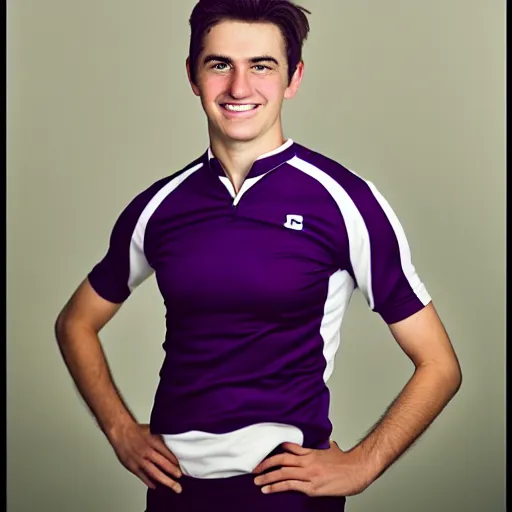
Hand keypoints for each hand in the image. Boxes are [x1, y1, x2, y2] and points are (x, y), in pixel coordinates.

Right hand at [107, 422, 182, 492]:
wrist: (121, 432)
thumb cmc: (137, 430)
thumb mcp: (153, 430)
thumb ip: (162, 438)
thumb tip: (173, 443)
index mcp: (153, 441)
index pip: (167, 453)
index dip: (175, 461)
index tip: (181, 467)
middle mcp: (147, 451)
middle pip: (163, 464)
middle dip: (173, 472)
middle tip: (180, 480)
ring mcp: (139, 460)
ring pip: (154, 472)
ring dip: (164, 480)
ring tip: (172, 486)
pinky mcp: (132, 466)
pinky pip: (142, 476)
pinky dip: (149, 481)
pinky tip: (155, 486)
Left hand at [252, 440, 371, 496]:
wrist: (357, 470)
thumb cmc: (346, 461)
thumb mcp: (331, 448)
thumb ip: (322, 445)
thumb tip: (322, 441)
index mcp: (310, 451)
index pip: (288, 448)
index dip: (274, 451)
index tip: (263, 454)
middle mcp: (307, 462)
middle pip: (281, 460)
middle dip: (265, 464)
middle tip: (254, 468)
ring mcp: (309, 475)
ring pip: (283, 474)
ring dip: (267, 477)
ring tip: (257, 481)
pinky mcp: (312, 488)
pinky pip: (290, 486)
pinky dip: (277, 487)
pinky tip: (268, 490)